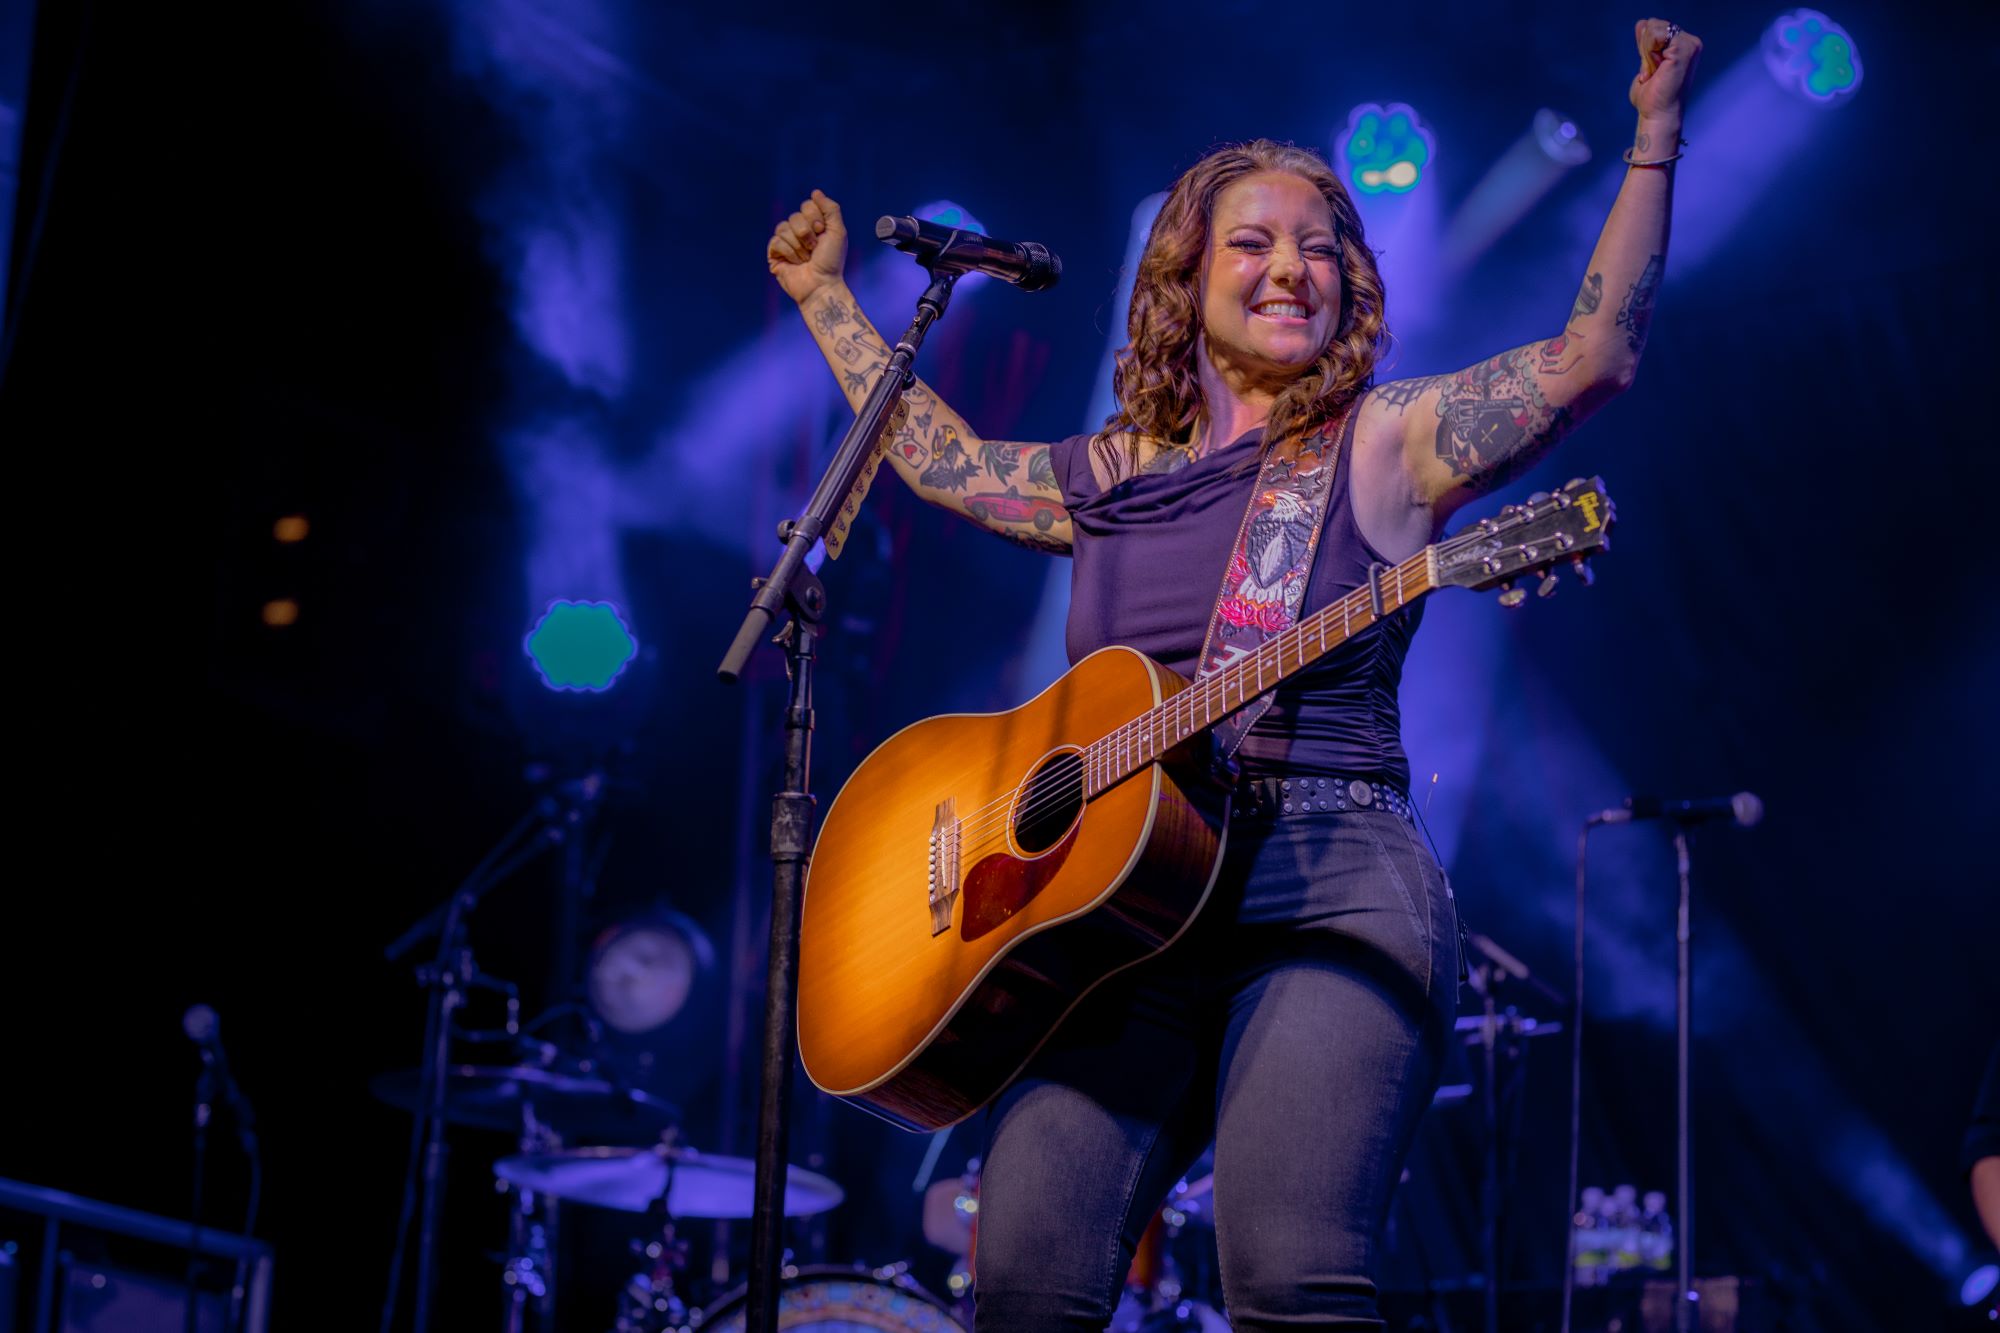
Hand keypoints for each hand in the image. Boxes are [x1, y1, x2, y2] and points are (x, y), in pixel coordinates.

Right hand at [767, 189, 847, 304]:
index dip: (816, 219)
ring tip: (806, 259)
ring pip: (784, 227)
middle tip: (815, 249)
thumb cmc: (832, 261)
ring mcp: (785, 242)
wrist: (821, 284)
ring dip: (799, 246)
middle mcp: (798, 231)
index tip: (823, 233)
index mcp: (813, 224)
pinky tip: (795, 263)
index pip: (807, 205)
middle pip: (795, 216)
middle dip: (807, 234)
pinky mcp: (774, 254)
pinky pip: (776, 241)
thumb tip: (815, 192)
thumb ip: (831, 209)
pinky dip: (789, 252)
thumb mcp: (838, 232)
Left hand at [1628, 18, 1701, 125]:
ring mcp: (1690, 44)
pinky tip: (1657, 69)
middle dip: (1646, 48)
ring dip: (1646, 52)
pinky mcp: (1684, 48)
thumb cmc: (1651, 97)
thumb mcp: (1646, 63)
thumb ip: (1646, 43)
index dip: (1646, 47)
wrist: (1657, 114)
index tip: (1652, 70)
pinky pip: (1655, 34)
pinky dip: (1648, 52)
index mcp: (1684, 45)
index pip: (1656, 28)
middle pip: (1654, 25)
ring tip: (1656, 72)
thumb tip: (1642, 23)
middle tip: (1653, 72)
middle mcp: (1691, 42)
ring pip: (1654, 28)